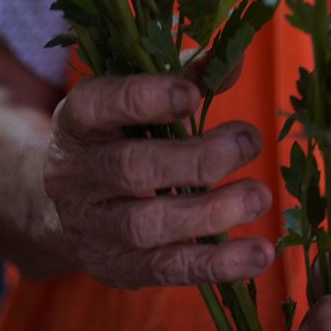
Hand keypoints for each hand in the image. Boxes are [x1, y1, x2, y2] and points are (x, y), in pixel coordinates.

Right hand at [43, 73, 273, 288]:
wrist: (71, 206)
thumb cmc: (120, 136)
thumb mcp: (137, 101)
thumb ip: (185, 78)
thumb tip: (235, 60)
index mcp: (74, 122)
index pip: (96, 106)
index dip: (144, 99)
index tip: (193, 96)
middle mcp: (74, 176)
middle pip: (132, 169)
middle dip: (197, 158)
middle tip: (249, 141)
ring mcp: (92, 228)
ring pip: (147, 226)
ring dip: (211, 213)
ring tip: (259, 196)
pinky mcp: (117, 268)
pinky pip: (167, 269)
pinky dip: (218, 264)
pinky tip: (259, 253)